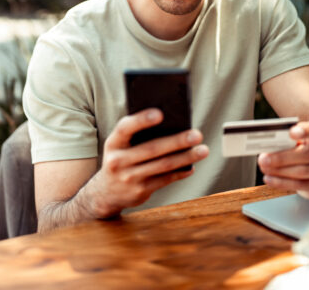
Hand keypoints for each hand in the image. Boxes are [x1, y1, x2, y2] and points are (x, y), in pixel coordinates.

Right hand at [86, 109, 208, 217]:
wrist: (105, 193)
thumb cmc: (120, 159)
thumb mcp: (120, 146)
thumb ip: (137, 135)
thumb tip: (171, 122)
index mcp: (113, 143)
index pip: (125, 128)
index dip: (141, 120)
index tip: (160, 113)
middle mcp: (118, 161)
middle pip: (152, 149)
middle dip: (177, 141)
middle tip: (197, 134)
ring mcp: (129, 178)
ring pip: (162, 166)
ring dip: (185, 157)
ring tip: (203, 150)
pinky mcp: (140, 191)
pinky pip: (165, 180)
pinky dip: (180, 172)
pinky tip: (192, 166)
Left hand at [257, 120, 308, 198]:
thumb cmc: (302, 148)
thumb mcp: (296, 140)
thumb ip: (286, 141)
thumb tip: (267, 147)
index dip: (305, 131)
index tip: (291, 133)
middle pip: (307, 154)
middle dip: (282, 157)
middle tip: (264, 158)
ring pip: (302, 171)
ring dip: (279, 171)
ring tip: (264, 168)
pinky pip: (300, 185)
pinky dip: (282, 182)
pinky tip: (269, 179)